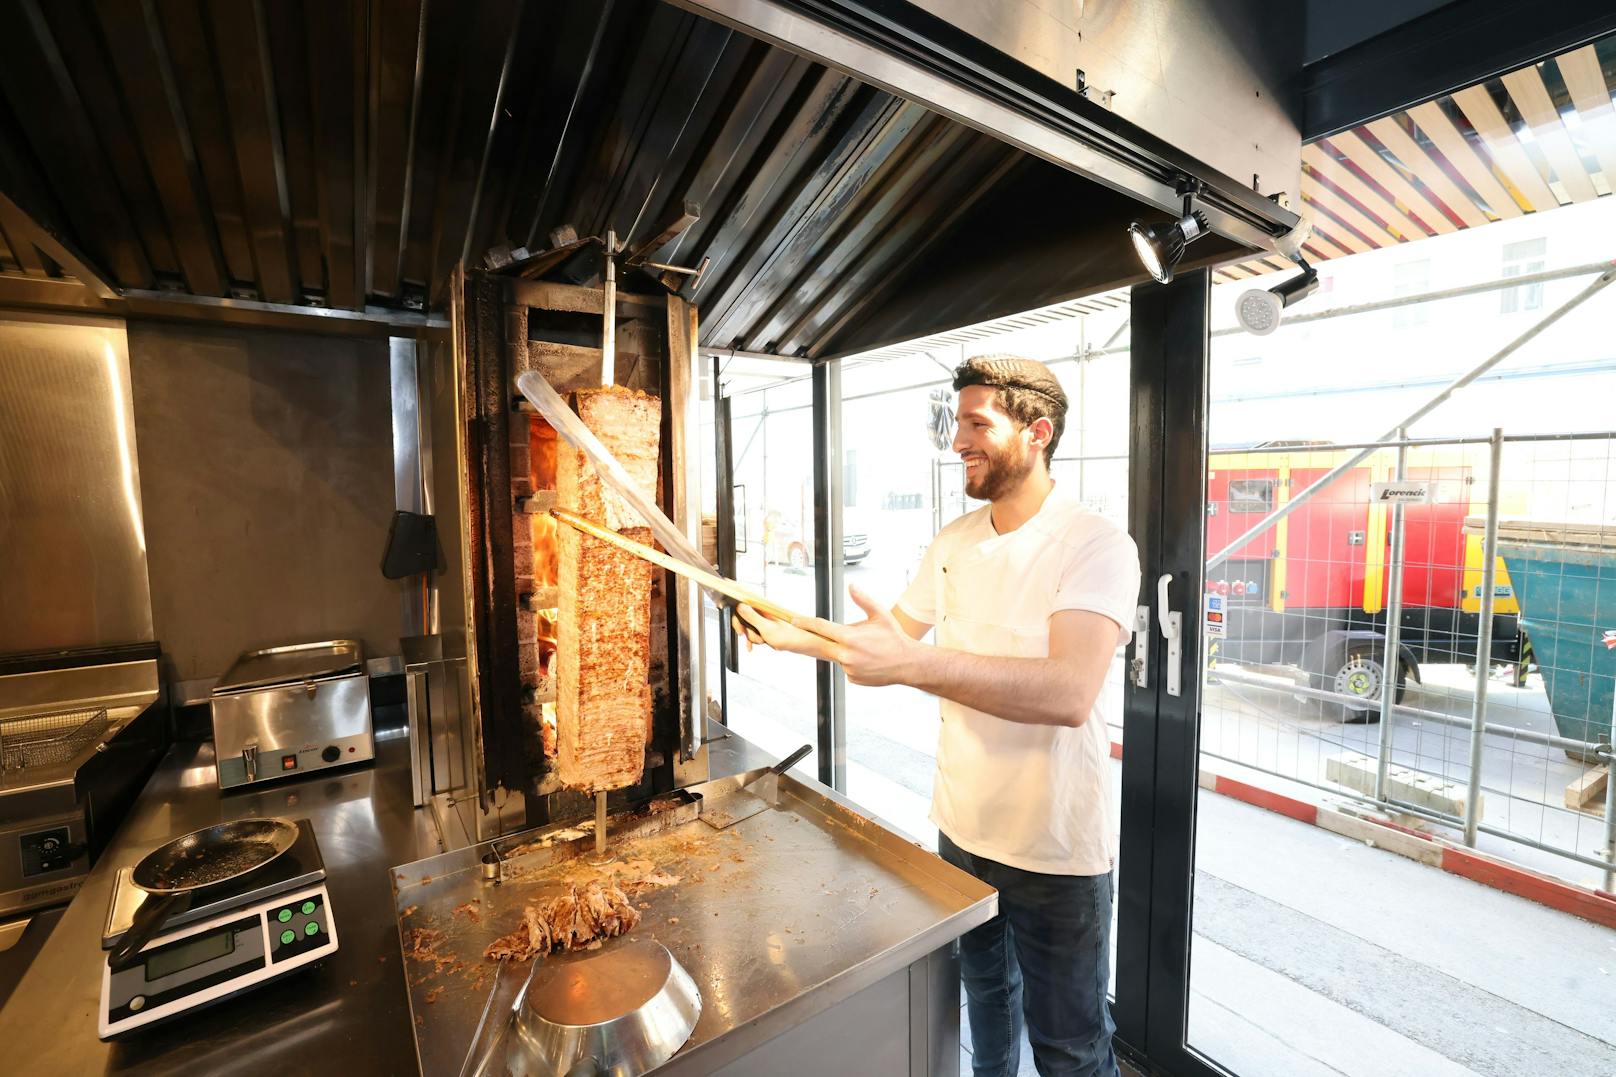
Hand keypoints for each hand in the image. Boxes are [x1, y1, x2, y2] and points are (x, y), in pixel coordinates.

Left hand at [734, 585, 921, 687]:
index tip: (793, 619)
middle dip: (802, 639)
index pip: (823, 628)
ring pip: (834, 656)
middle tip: (786, 634)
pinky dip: (849, 661)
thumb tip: (852, 585)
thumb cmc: (894, 638)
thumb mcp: (881, 614)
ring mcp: (848, 669)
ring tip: (857, 647)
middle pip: (817, 645)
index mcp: (851, 637)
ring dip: (837, 650)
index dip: (806, 623)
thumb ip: (864, 600)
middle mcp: (846, 654)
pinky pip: (843, 667)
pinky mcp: (852, 678)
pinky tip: (866, 659)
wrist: (908, 664)